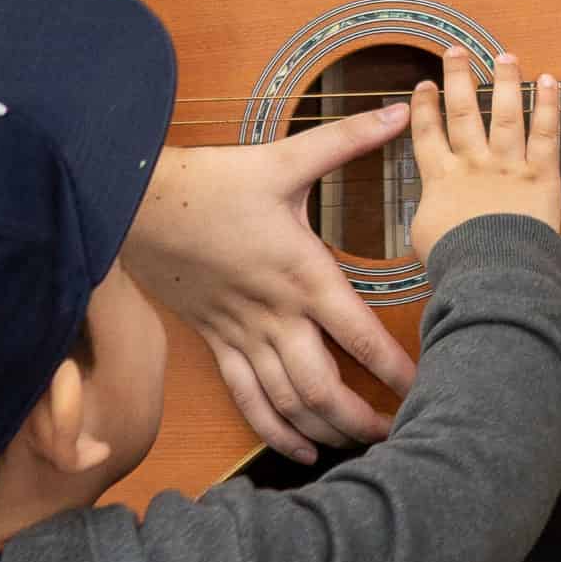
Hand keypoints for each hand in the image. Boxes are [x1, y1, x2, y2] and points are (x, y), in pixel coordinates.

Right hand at [122, 110, 419, 459]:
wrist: (133, 203)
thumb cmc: (212, 181)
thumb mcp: (284, 158)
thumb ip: (348, 138)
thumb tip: (403, 109)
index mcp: (300, 274)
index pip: (358, 335)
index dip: (394, 370)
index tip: (427, 390)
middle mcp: (274, 314)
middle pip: (322, 387)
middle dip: (362, 418)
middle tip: (401, 433)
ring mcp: (241, 334)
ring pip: (286, 403)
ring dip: (324, 430)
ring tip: (362, 447)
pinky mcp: (215, 342)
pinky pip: (246, 400)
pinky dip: (274, 432)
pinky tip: (300, 452)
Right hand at [408, 48, 560, 261]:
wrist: (493, 272)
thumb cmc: (458, 261)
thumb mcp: (425, 237)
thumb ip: (430, 211)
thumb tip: (433, 207)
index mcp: (441, 179)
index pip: (428, 133)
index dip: (424, 107)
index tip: (424, 85)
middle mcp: (473, 164)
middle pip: (462, 112)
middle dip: (458, 78)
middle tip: (456, 51)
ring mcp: (507, 166)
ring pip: (504, 114)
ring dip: (504, 81)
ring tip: (504, 56)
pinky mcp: (540, 175)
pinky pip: (545, 133)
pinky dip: (549, 104)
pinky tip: (549, 80)